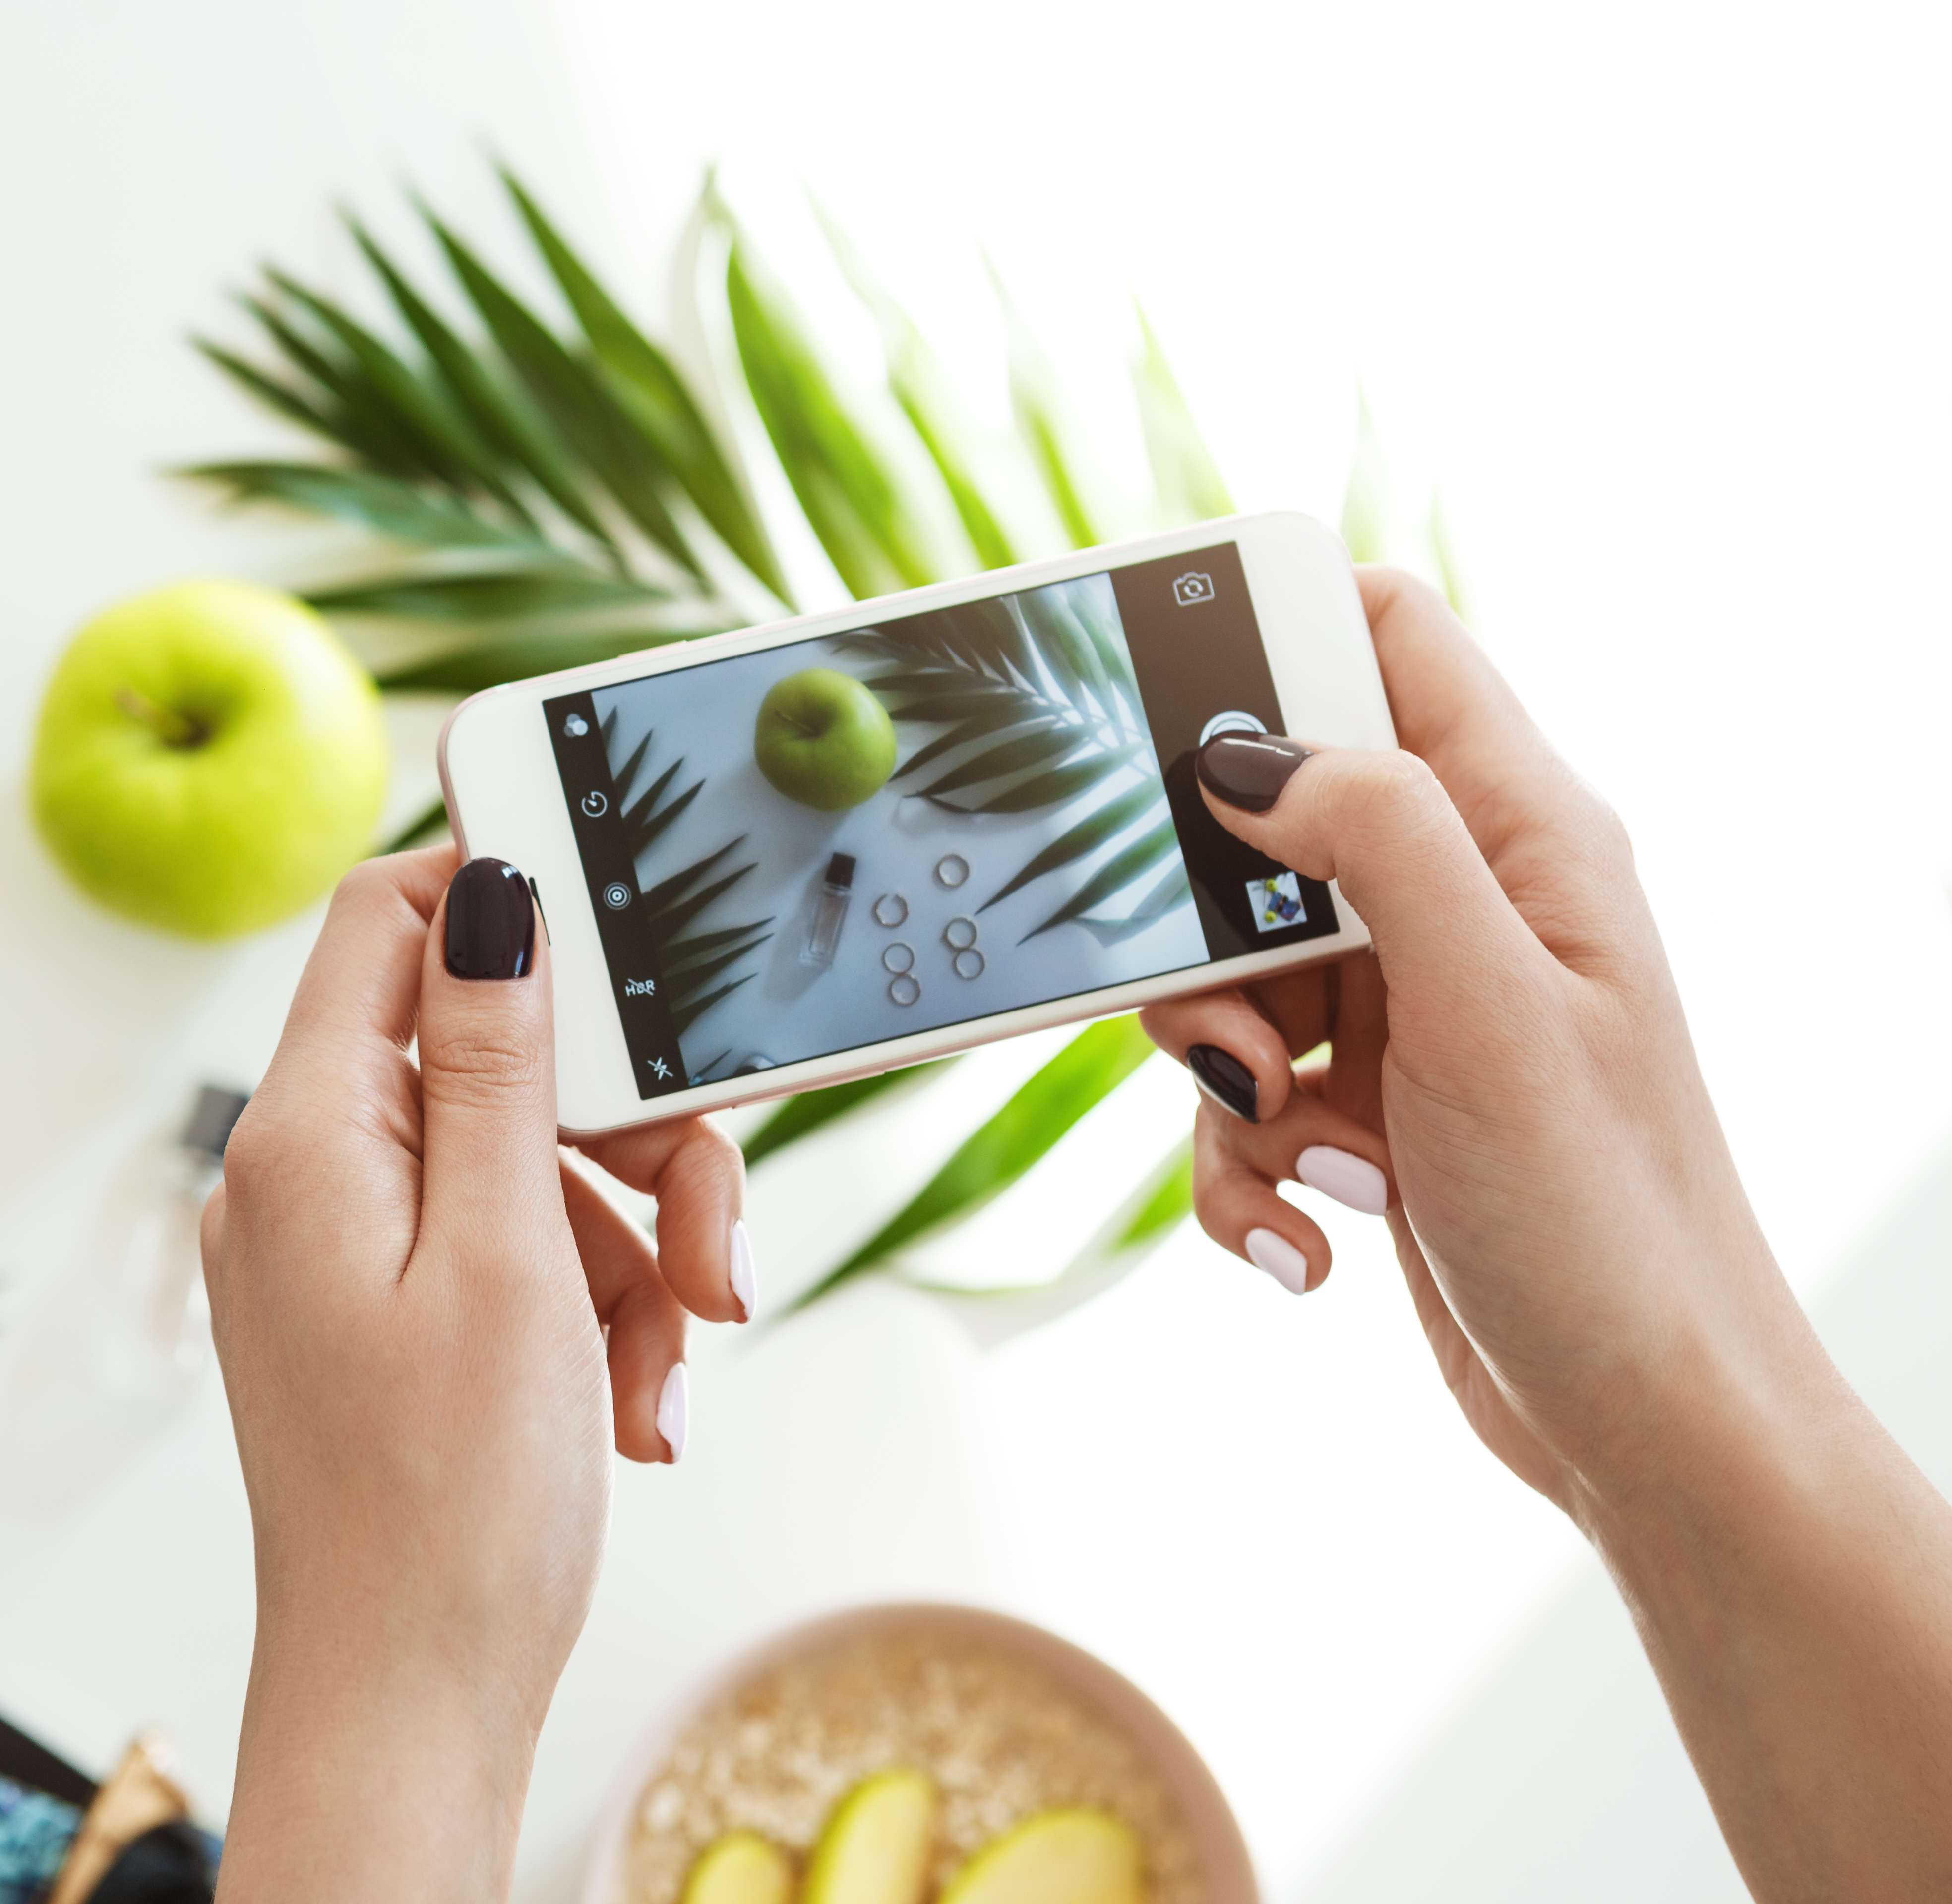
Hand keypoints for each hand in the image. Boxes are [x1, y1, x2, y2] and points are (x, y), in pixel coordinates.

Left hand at [202, 847, 746, 1903]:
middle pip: (491, 1060)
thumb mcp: (504, 1253)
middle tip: (709, 1248)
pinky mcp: (387, 1317)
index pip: (381, 923)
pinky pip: (510, 1254)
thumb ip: (492, 1060)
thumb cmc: (448, 1510)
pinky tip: (633, 1403)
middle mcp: (307, 1177)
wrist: (407, 1705)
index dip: (500, 902)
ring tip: (669, 1364)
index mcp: (307, 1137)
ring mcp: (344, 1251)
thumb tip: (489, 893)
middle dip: (628, 1144)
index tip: (627, 940)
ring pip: (526, 1166)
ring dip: (630, 1250)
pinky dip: (591, 1311)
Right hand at [1139, 566, 1788, 1502]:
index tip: (1150, 689)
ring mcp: (1411, 1008)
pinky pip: (1241, 1097)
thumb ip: (1378, 841)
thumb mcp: (1489, 1005)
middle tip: (1237, 1022)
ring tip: (1307, 1151)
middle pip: (1262, 823)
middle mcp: (1462, 903)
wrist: (1646, 1425)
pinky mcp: (1367, 1106)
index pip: (1387, 637)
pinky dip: (1242, 1167)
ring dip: (1220, 1073)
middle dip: (1200, 926)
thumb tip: (1248, 748)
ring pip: (1227, 974)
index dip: (1267, 632)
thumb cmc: (1608, 1222)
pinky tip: (1308, 1232)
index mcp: (1521, 836)